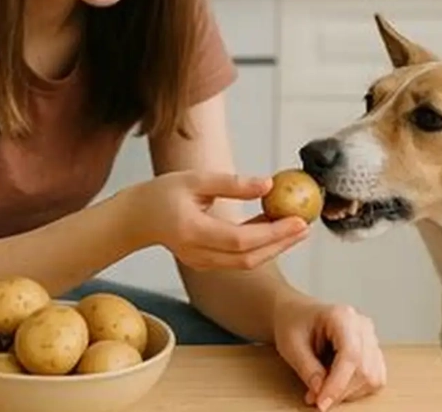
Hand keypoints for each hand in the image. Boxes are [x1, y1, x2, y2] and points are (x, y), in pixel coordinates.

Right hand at [123, 170, 309, 270]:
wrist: (136, 218)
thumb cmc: (162, 193)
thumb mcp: (196, 179)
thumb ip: (232, 183)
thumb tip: (269, 184)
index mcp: (193, 232)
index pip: (240, 240)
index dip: (272, 233)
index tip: (298, 220)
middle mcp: (198, 254)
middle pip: (248, 258)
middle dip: (281, 244)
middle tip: (305, 226)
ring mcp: (201, 263)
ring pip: (245, 262)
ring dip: (273, 246)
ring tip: (296, 226)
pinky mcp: (206, 263)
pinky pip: (238, 259)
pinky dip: (259, 246)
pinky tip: (273, 227)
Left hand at [273, 297, 385, 410]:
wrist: (297, 313)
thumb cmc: (293, 323)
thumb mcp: (291, 345)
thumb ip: (307, 369)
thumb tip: (321, 393)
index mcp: (342, 316)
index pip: (350, 356)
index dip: (338, 385)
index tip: (321, 403)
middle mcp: (362, 325)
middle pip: (364, 370)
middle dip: (340, 391)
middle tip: (314, 398)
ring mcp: (371, 337)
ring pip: (372, 378)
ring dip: (348, 392)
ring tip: (323, 387)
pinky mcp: (373, 351)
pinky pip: (375, 378)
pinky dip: (356, 389)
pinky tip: (337, 383)